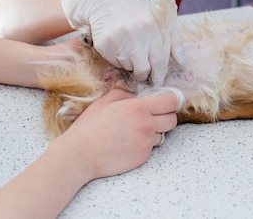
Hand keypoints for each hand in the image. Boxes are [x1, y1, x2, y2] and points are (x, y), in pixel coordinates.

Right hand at [56, 89, 178, 180]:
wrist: (79, 155)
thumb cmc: (89, 127)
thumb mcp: (105, 102)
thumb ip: (124, 94)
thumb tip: (137, 95)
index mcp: (138, 108)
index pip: (172, 101)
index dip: (172, 100)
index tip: (167, 101)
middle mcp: (146, 125)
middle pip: (172, 120)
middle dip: (165, 116)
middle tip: (151, 116)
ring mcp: (146, 143)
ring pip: (162, 134)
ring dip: (154, 132)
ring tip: (133, 131)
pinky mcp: (143, 157)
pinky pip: (152, 148)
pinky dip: (144, 144)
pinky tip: (128, 143)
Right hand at [61, 0, 164, 80]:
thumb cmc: (137, 8)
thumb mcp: (160, 17)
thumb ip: (174, 39)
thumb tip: (182, 61)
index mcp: (151, 27)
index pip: (158, 61)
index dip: (159, 74)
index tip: (158, 80)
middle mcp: (134, 33)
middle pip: (142, 69)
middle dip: (144, 73)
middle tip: (143, 69)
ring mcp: (117, 39)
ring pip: (127, 67)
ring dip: (130, 62)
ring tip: (129, 46)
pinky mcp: (103, 44)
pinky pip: (114, 62)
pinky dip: (117, 58)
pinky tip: (118, 43)